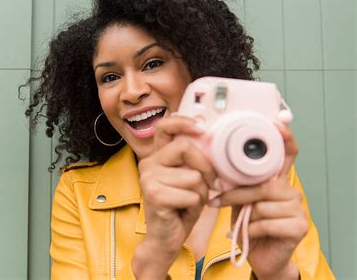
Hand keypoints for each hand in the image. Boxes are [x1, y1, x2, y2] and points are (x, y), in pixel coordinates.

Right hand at [132, 116, 217, 278]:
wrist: (165, 239)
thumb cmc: (180, 208)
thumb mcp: (190, 179)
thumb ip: (194, 160)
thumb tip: (208, 137)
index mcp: (157, 156)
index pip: (165, 127)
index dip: (182, 122)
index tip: (201, 127)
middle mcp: (148, 163)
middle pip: (186, 148)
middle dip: (206, 167)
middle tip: (212, 184)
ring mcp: (148, 178)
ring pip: (193, 176)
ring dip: (201, 193)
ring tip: (190, 202)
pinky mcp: (154, 195)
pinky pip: (191, 194)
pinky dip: (195, 206)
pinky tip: (183, 211)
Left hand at [209, 124, 305, 279]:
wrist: (260, 256)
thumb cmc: (249, 225)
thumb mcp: (241, 200)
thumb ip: (239, 184)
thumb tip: (219, 168)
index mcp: (277, 181)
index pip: (286, 156)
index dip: (284, 139)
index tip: (276, 123)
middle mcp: (291, 191)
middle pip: (263, 185)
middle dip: (238, 195)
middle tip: (218, 202)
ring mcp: (298, 209)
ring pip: (262, 205)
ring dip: (245, 216)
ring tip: (242, 223)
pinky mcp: (299, 226)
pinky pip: (266, 223)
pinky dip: (251, 230)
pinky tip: (251, 234)